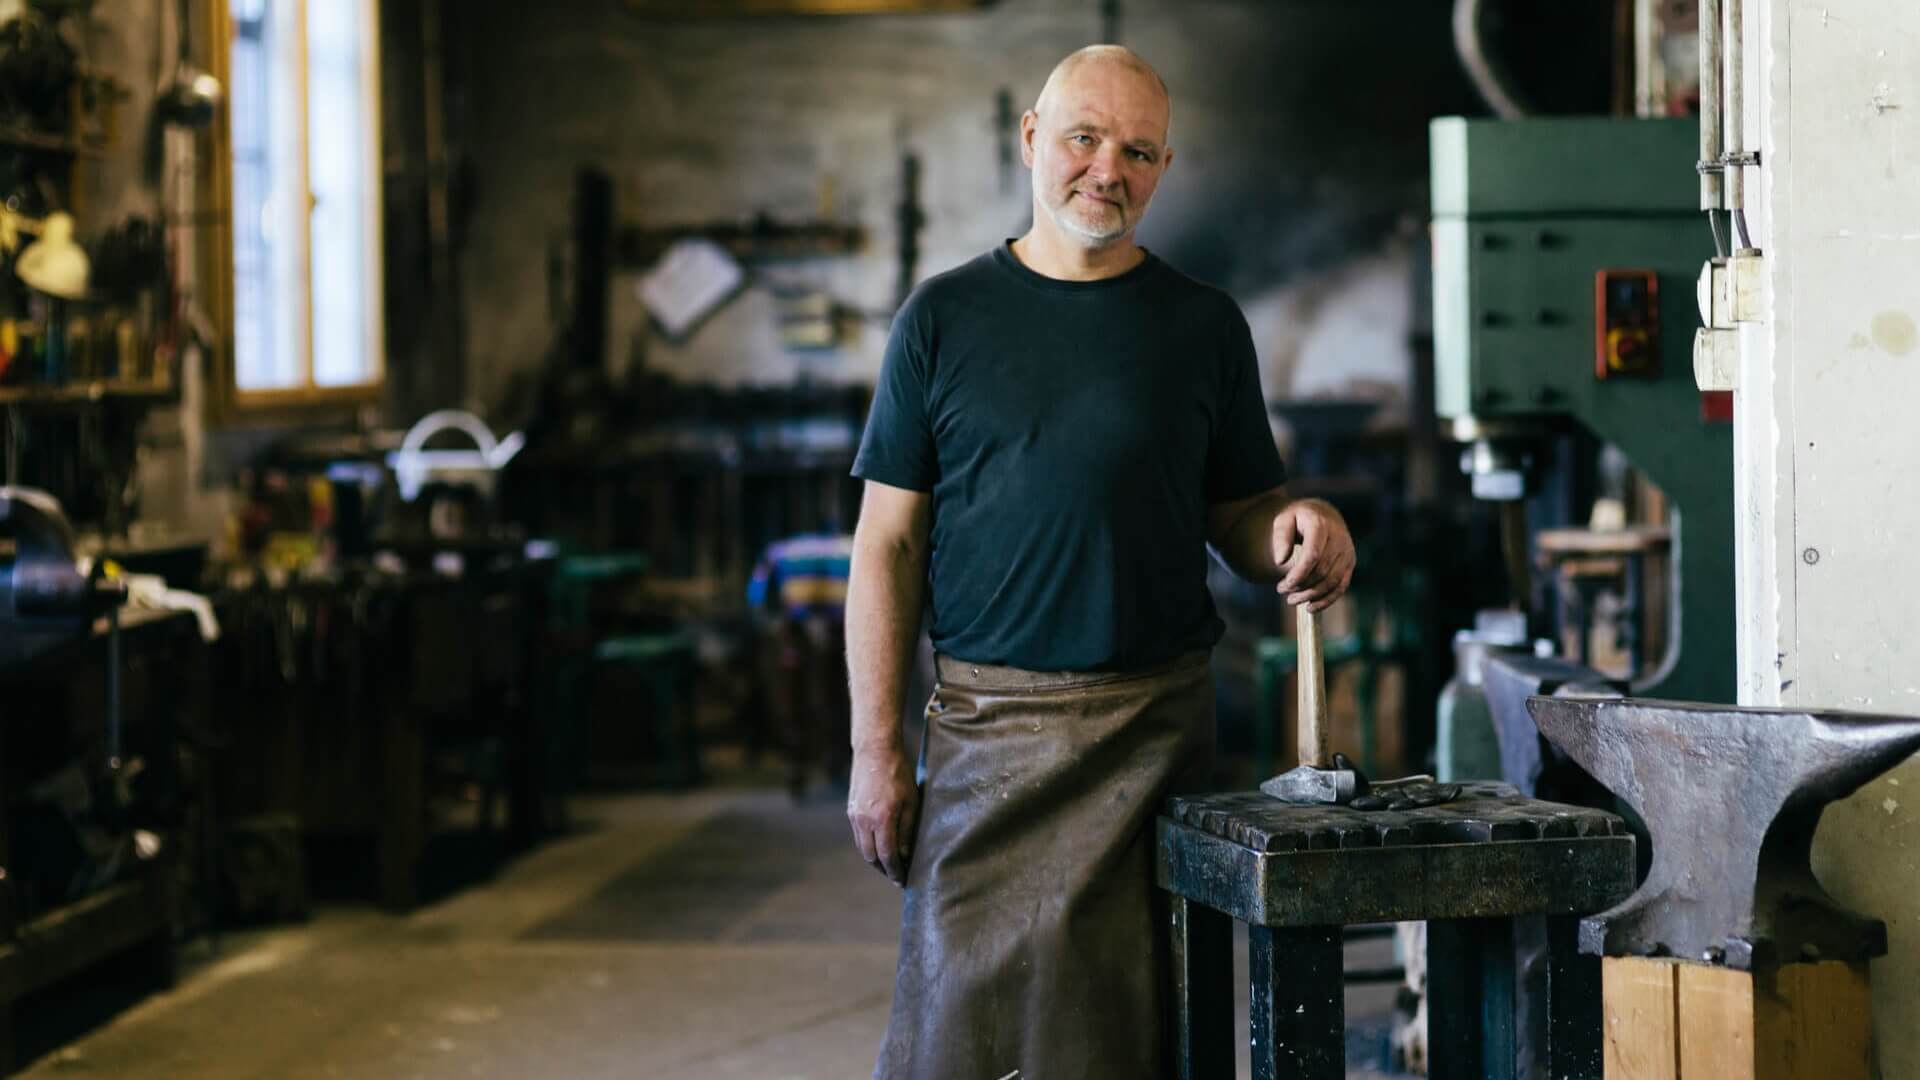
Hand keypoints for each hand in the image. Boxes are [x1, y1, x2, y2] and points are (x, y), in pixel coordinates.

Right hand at [847, 741, 920, 885]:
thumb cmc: (898, 774)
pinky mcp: (850, 810)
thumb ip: (907, 830)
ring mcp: (854, 816)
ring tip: (889, 864)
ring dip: (875, 859)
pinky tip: (879, 845)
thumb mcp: (911, 801)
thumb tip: (905, 855)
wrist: (875, 750)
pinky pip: (858, 836)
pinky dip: (868, 845)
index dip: (896, 871)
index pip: (888, 856)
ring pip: (863, 848)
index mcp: (882, 819)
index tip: (904, 881)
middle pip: (872, 856)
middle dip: (885, 869)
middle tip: (897, 876)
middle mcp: (864, 821)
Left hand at [1271, 498, 1355, 610]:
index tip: (1283, 585)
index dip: (1299, 574)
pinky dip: (1326, 600)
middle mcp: (1339, 538)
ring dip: (1311, 595)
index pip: (1313, 554)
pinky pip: (1341, 586)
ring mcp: (1347, 551)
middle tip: (1281, 590)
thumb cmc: (1299, 520)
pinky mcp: (1350, 563)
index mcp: (1321, 525)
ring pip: (1332, 581)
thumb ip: (1281, 538)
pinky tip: (1310, 607)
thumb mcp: (1284, 520)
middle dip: (1301, 586)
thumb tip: (1281, 561)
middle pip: (1322, 571)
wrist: (1322, 514)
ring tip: (1291, 600)